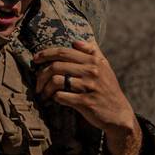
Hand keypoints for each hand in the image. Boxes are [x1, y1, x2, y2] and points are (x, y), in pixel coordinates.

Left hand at [33, 39, 142, 154]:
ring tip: (44, 93)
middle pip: (56, 66)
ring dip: (46, 88)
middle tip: (37, 83)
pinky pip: (61, 96)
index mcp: (94, 60)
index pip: (64, 52)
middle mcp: (92, 71)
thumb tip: (75, 41)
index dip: (46, 54)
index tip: (35, 59)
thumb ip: (92, 51)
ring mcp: (89, 87)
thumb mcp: (105, 67)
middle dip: (42, 74)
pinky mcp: (86, 102)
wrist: (119, 113)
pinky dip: (54, 98)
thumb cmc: (108, 89)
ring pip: (57, 81)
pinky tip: (55, 99)